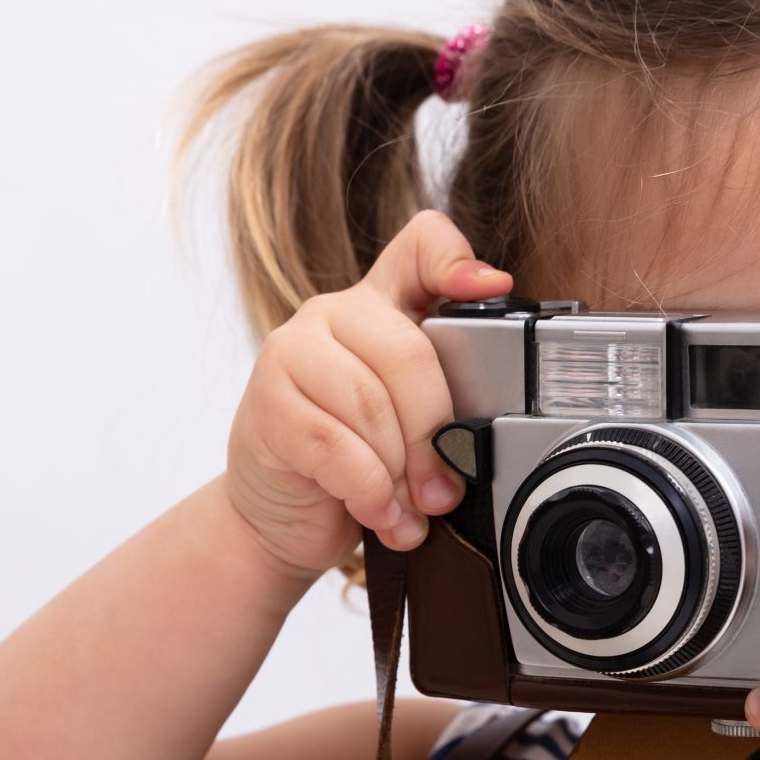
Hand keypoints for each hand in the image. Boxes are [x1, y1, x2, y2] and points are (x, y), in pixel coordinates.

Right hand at [222, 210, 513, 582]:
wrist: (278, 513)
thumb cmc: (351, 463)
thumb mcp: (406, 425)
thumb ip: (441, 405)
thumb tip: (480, 435)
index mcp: (377, 306)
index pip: (420, 246)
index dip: (457, 261)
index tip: (493, 290)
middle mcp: (331, 314)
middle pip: (408, 354)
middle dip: (434, 435)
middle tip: (443, 488)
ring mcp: (290, 352)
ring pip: (370, 406)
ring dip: (398, 474)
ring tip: (404, 509)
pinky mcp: (267, 402)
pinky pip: (335, 445)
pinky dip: (366, 490)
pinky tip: (373, 511)